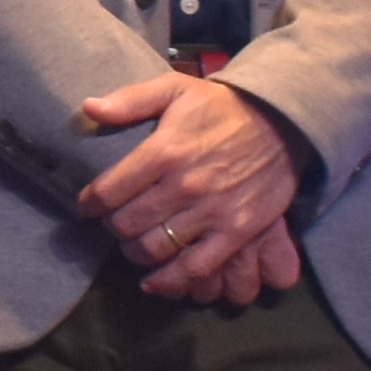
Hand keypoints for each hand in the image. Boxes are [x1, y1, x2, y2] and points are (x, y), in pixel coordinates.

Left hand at [77, 71, 300, 296]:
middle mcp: (184, 184)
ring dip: (135, 252)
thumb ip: (130, 100)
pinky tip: (153, 282)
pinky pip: (196, 268)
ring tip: (133, 244)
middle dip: (112, 227)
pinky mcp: (236, 232)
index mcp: (164, 151)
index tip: (88, 205)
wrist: (282, 121)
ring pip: (155, 248)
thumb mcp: (175, 88)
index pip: (109, 191)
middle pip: (127, 224)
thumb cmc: (222, 106)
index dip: (90, 203)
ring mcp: (211, 212)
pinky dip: (169, 281)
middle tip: (114, 223)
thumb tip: (88, 108)